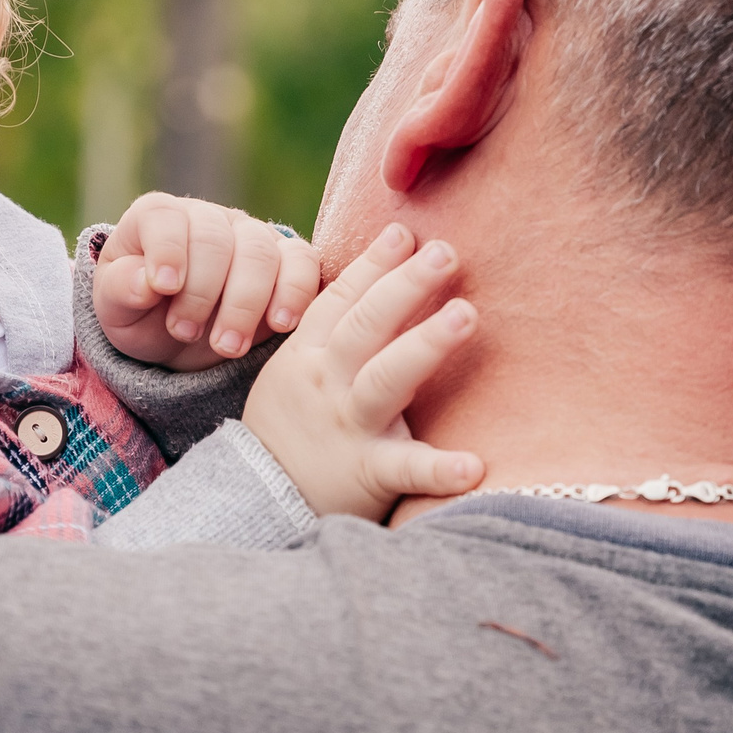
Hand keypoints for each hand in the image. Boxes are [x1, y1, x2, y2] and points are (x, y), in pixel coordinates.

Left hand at [94, 193, 319, 369]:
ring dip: (245, 304)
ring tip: (227, 346)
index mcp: (157, 217)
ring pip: (261, 252)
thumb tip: (146, 283)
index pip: (164, 217)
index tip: (164, 288)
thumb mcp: (116, 309)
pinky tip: (281, 325)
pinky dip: (296, 293)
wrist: (179, 336)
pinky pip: (303, 263)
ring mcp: (251, 234)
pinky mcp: (288, 258)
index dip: (167, 249)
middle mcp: (208, 218)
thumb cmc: (142, 314)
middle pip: (215, 239)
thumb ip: (121, 289)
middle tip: (186, 334)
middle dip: (202, 292)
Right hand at [242, 223, 484, 520]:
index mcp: (309, 354)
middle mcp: (326, 383)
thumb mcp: (296, 368)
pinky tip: (475, 466)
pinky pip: (407, 469)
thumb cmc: (293, 426)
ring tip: (467, 315)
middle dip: (405, 285)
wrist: (257, 501)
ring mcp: (347, 425)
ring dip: (426, 344)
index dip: (373, 264)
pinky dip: (440, 470)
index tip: (405, 232)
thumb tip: (380, 275)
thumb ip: (332, 327)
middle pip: (366, 326)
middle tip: (446, 252)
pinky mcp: (368, 472)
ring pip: (386, 378)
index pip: (342, 300)